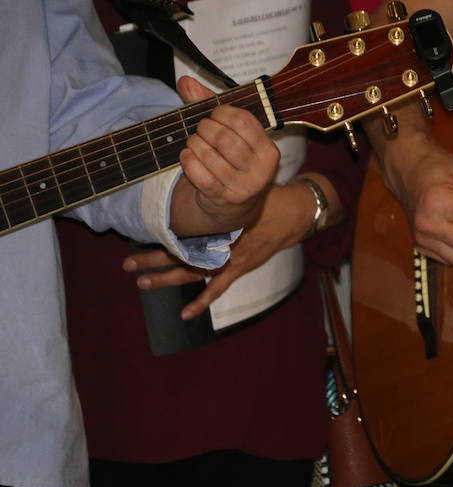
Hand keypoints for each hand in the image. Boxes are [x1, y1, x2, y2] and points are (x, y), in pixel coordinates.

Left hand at [124, 181, 313, 319]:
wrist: (291, 213)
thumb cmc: (263, 197)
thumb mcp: (237, 188)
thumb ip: (215, 188)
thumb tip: (190, 172)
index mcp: (215, 222)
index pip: (179, 230)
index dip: (157, 233)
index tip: (136, 232)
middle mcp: (217, 241)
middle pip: (178, 253)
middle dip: (151, 258)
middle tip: (127, 263)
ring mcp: (227, 258)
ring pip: (191, 272)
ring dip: (166, 279)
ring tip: (142, 283)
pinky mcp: (239, 268)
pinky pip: (217, 288)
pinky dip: (201, 302)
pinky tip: (185, 314)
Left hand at [169, 76, 279, 235]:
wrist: (234, 205)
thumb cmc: (233, 160)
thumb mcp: (231, 133)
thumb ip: (209, 104)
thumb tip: (185, 82)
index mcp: (268, 150)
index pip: (244, 121)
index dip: (222, 112)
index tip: (213, 114)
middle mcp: (260, 170)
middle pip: (225, 138)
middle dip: (205, 129)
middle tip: (201, 130)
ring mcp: (243, 186)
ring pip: (209, 155)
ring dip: (194, 144)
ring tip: (194, 144)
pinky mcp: (224, 197)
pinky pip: (199, 174)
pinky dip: (188, 161)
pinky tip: (188, 157)